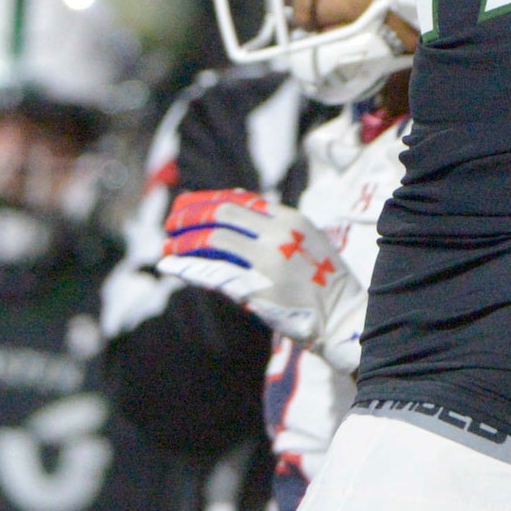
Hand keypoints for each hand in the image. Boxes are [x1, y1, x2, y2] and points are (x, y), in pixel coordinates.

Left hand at [157, 189, 365, 373]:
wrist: (342, 315)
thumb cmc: (323, 278)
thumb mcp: (306, 237)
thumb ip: (272, 219)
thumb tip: (235, 196)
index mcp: (290, 219)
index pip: (238, 200)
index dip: (207, 200)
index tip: (186, 204)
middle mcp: (277, 235)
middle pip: (223, 215)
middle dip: (191, 215)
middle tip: (171, 221)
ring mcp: (266, 263)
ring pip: (214, 242)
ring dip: (186, 241)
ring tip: (168, 244)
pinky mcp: (257, 290)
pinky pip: (214, 274)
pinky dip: (188, 267)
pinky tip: (171, 265)